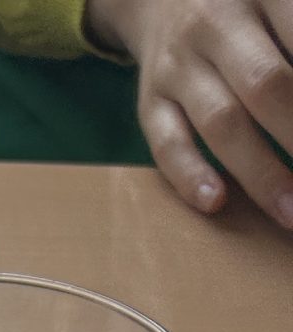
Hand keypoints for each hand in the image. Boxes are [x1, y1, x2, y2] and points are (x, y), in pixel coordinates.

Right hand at [87, 0, 292, 222]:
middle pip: (266, 85)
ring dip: (261, 174)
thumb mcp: (280, 2)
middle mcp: (217, 22)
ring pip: (222, 122)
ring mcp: (179, 65)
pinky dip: (190, 175)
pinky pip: (167, 143)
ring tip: (290, 213)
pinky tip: (217, 202)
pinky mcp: (150, 100)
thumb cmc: (246, 3)